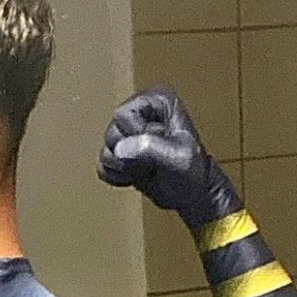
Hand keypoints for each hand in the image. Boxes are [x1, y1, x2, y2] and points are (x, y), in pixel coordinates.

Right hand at [97, 87, 238, 224]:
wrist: (192, 195)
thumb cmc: (194, 173)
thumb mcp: (179, 158)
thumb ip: (151, 148)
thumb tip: (121, 148)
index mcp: (158, 101)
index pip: (124, 114)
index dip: (135, 135)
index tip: (156, 145)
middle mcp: (140, 112)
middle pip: (112, 133)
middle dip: (129, 154)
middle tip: (152, 161)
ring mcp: (128, 133)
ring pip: (106, 150)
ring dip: (124, 167)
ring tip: (146, 169)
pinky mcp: (120, 153)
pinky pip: (102, 165)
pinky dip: (117, 176)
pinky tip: (135, 176)